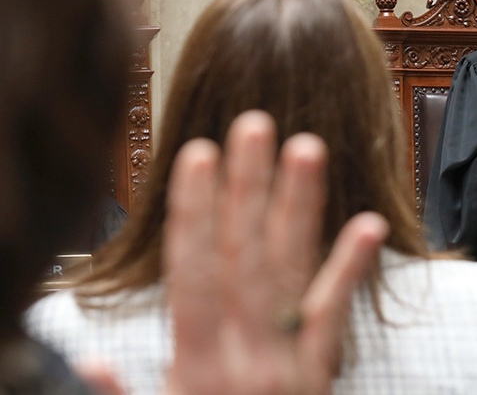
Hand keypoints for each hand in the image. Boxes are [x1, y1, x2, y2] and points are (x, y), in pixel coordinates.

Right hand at [164, 111, 387, 394]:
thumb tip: (90, 355)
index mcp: (193, 365)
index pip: (190, 272)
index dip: (192, 210)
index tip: (195, 154)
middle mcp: (240, 355)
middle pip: (243, 256)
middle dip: (246, 187)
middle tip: (254, 124)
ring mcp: (284, 362)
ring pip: (289, 271)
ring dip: (299, 207)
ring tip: (308, 148)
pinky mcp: (319, 374)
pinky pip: (337, 315)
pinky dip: (352, 269)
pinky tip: (369, 224)